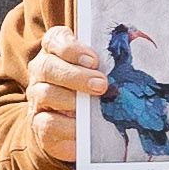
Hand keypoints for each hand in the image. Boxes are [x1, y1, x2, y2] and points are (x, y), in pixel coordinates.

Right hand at [23, 24, 106, 166]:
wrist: (73, 129)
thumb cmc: (89, 92)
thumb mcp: (98, 73)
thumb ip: (106, 61)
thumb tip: (131, 47)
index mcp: (54, 52)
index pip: (54, 40)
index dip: (71, 48)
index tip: (94, 60)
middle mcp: (41, 72)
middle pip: (48, 66)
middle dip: (76, 75)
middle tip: (101, 84)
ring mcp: (37, 98)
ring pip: (46, 93)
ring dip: (71, 99)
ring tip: (93, 104)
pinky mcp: (38, 123)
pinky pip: (47, 123)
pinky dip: (66, 125)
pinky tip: (82, 126)